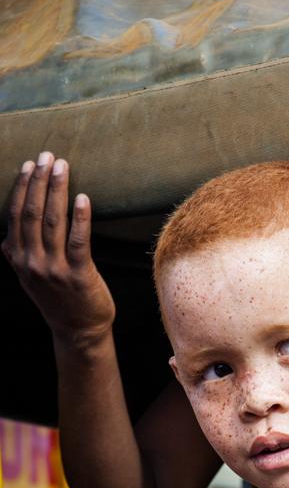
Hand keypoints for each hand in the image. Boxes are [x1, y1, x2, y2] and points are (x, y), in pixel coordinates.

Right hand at [1, 153, 115, 346]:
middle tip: (47, 155)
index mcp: (17, 258)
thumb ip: (18, 255)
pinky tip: (82, 198)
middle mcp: (31, 262)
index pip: (16, 214)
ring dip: (57, 190)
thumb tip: (6, 236)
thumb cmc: (58, 300)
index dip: (22, 187)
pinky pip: (79, 240)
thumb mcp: (29, 278)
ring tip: (62, 167)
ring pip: (53, 221)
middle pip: (32, 213)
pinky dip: (80, 217)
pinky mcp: (79, 275)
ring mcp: (54, 269)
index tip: (29, 164)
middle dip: (39, 180)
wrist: (78, 331)